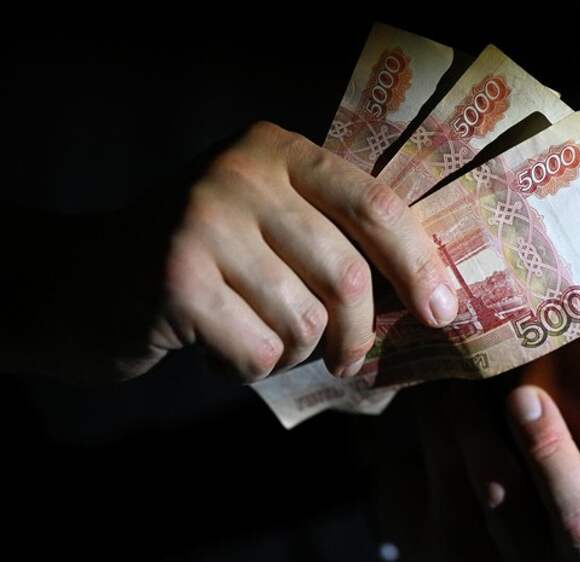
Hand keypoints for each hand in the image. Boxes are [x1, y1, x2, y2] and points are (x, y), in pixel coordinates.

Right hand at [27, 121, 458, 382]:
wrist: (84, 285)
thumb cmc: (203, 264)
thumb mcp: (267, 226)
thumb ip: (334, 241)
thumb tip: (429, 295)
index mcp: (276, 150)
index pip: (375, 204)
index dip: (419, 262)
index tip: (443, 311)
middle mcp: (239, 173)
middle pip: (346, 273)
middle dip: (357, 333)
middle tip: (348, 360)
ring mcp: (202, 222)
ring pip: (304, 321)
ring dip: (291, 352)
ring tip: (252, 335)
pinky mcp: (173, 280)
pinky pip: (258, 353)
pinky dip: (246, 369)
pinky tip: (212, 347)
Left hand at [375, 381, 579, 560]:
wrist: (460, 482)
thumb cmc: (558, 426)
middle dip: (553, 459)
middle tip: (525, 398)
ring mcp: (519, 553)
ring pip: (505, 507)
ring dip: (479, 435)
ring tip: (462, 383)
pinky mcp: (457, 549)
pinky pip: (448, 492)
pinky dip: (440, 432)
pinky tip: (435, 392)